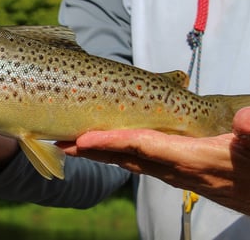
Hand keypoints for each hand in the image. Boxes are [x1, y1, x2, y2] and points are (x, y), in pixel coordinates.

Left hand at [58, 107, 249, 214]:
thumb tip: (243, 120)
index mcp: (191, 159)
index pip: (142, 147)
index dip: (111, 142)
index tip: (82, 138)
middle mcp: (176, 169)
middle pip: (124, 156)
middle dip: (91, 149)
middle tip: (60, 141)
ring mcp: (175, 172)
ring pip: (128, 160)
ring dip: (99, 151)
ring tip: (73, 143)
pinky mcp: (177, 171)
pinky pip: (139, 161)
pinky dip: (117, 152)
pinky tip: (107, 146)